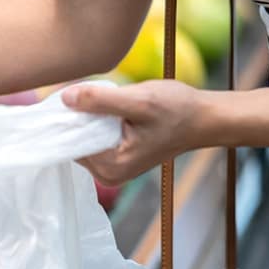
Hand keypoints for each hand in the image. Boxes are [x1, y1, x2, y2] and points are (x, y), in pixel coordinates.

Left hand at [61, 80, 213, 185]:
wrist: (203, 118)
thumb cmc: (177, 110)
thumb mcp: (138, 100)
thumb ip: (99, 101)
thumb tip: (64, 99)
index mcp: (111, 167)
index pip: (70, 141)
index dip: (68, 116)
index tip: (74, 93)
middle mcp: (108, 175)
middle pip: (74, 141)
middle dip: (79, 116)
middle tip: (95, 93)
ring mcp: (111, 169)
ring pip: (82, 138)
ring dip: (88, 117)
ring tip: (109, 100)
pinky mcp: (116, 159)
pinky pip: (93, 138)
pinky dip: (97, 121)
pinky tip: (112, 108)